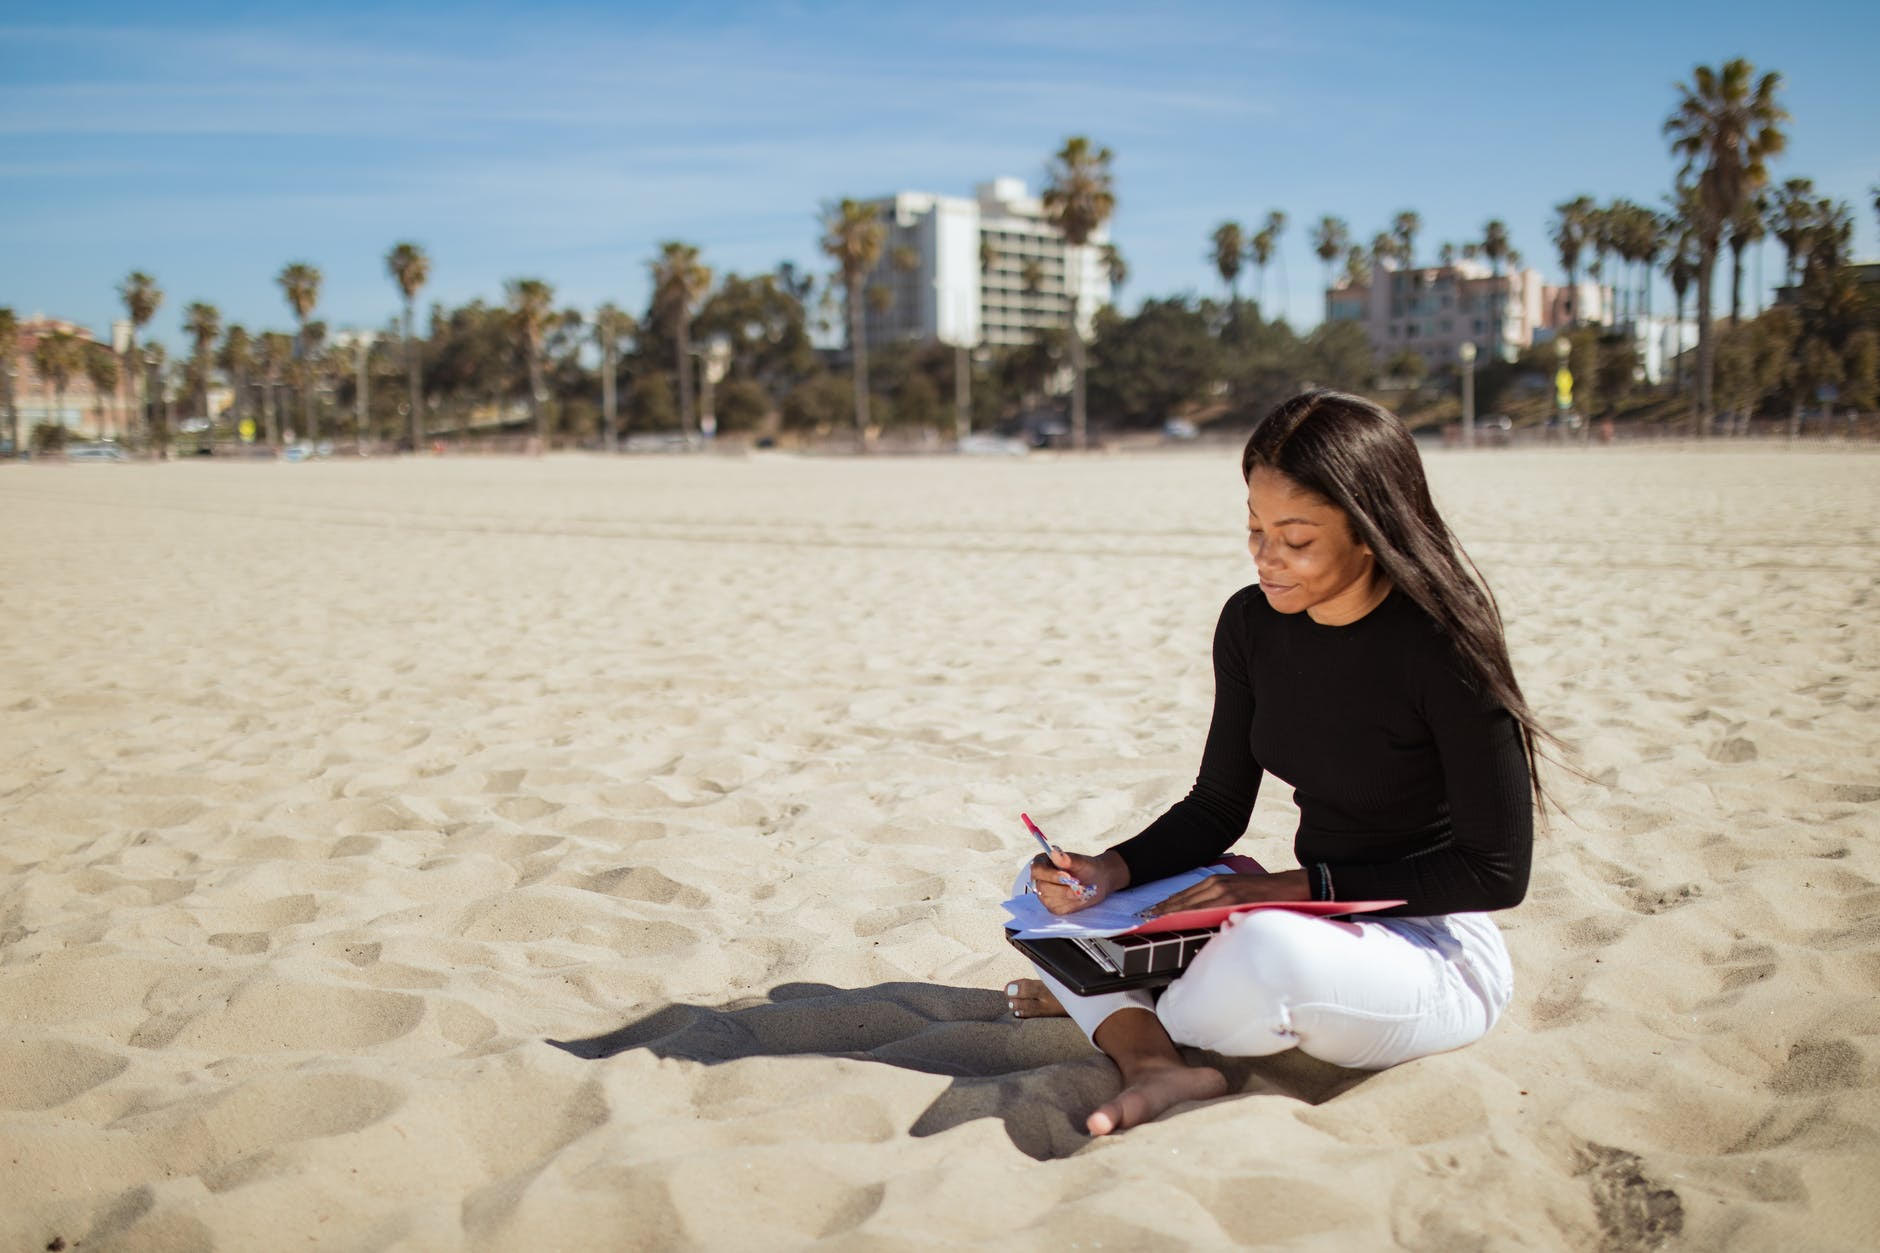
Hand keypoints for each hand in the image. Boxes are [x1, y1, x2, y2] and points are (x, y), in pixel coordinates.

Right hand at [1029, 848, 1127, 915]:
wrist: (1098, 881)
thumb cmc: (1087, 868)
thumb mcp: (1081, 862)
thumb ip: (1068, 859)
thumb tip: (1054, 853)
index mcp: (1042, 863)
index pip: (1038, 870)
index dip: (1051, 875)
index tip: (1068, 877)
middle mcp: (1040, 879)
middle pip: (1043, 887)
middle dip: (1063, 889)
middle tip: (1081, 888)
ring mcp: (1044, 894)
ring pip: (1050, 900)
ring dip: (1069, 897)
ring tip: (1084, 891)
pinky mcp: (1052, 906)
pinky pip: (1058, 909)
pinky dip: (1071, 904)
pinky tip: (1079, 898)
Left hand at [1139, 869, 1310, 919]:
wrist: (1288, 887)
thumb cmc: (1262, 894)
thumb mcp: (1236, 893)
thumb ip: (1218, 902)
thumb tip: (1202, 915)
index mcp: (1216, 883)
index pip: (1185, 896)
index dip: (1166, 904)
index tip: (1150, 912)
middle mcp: (1217, 885)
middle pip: (1183, 899)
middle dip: (1163, 909)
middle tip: (1143, 918)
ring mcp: (1224, 893)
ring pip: (1191, 904)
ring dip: (1171, 912)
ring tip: (1154, 920)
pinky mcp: (1234, 901)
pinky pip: (1207, 910)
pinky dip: (1190, 915)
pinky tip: (1179, 920)